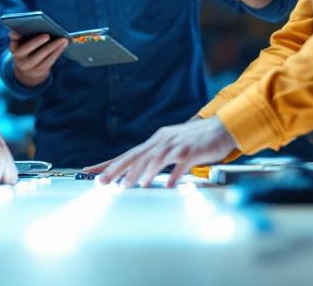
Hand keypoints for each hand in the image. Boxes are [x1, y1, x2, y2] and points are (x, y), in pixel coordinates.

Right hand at [9, 31, 67, 86]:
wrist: (28, 70)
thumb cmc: (27, 50)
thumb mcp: (20, 43)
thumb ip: (18, 35)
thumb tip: (16, 32)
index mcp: (14, 48)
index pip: (13, 41)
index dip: (15, 36)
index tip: (19, 33)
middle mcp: (19, 58)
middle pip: (27, 48)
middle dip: (37, 41)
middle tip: (47, 35)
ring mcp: (30, 65)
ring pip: (42, 55)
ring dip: (53, 46)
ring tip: (62, 38)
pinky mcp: (40, 70)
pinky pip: (50, 60)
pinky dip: (57, 52)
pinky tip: (63, 45)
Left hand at [85, 117, 236, 188]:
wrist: (223, 127)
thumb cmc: (196, 141)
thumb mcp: (172, 147)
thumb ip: (156, 159)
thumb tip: (138, 174)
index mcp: (156, 141)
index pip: (128, 154)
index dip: (108, 163)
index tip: (90, 172)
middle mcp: (163, 140)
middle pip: (136, 156)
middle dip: (117, 170)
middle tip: (102, 182)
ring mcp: (177, 145)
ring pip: (155, 159)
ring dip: (141, 173)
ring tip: (128, 185)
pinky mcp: (192, 150)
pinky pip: (180, 164)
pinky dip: (173, 174)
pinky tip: (166, 185)